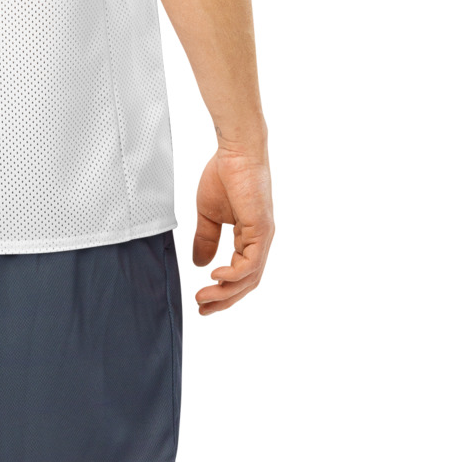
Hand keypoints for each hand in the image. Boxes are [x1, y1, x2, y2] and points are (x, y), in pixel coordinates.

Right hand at [191, 148, 272, 313]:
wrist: (235, 152)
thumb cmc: (223, 176)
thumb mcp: (208, 215)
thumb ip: (206, 239)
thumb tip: (199, 264)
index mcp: (248, 238)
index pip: (239, 274)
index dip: (221, 291)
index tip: (200, 301)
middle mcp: (259, 241)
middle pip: (246, 282)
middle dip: (223, 300)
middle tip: (201, 309)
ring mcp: (263, 237)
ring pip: (249, 277)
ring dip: (225, 292)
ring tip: (203, 298)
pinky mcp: (262, 230)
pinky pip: (250, 262)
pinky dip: (234, 275)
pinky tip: (216, 276)